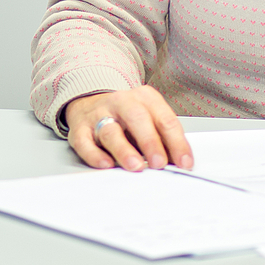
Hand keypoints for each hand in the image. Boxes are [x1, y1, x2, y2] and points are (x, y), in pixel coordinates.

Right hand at [64, 87, 192, 171]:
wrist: (90, 101)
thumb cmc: (127, 116)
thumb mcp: (149, 118)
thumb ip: (163, 137)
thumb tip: (178, 163)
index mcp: (145, 98)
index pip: (165, 119)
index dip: (177, 142)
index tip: (184, 162)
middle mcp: (122, 102)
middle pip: (138, 119)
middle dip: (150, 142)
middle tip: (159, 163)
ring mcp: (99, 114)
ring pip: (111, 131)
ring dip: (124, 150)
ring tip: (135, 166)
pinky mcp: (80, 128)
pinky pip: (85, 141)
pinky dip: (95, 154)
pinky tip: (106, 164)